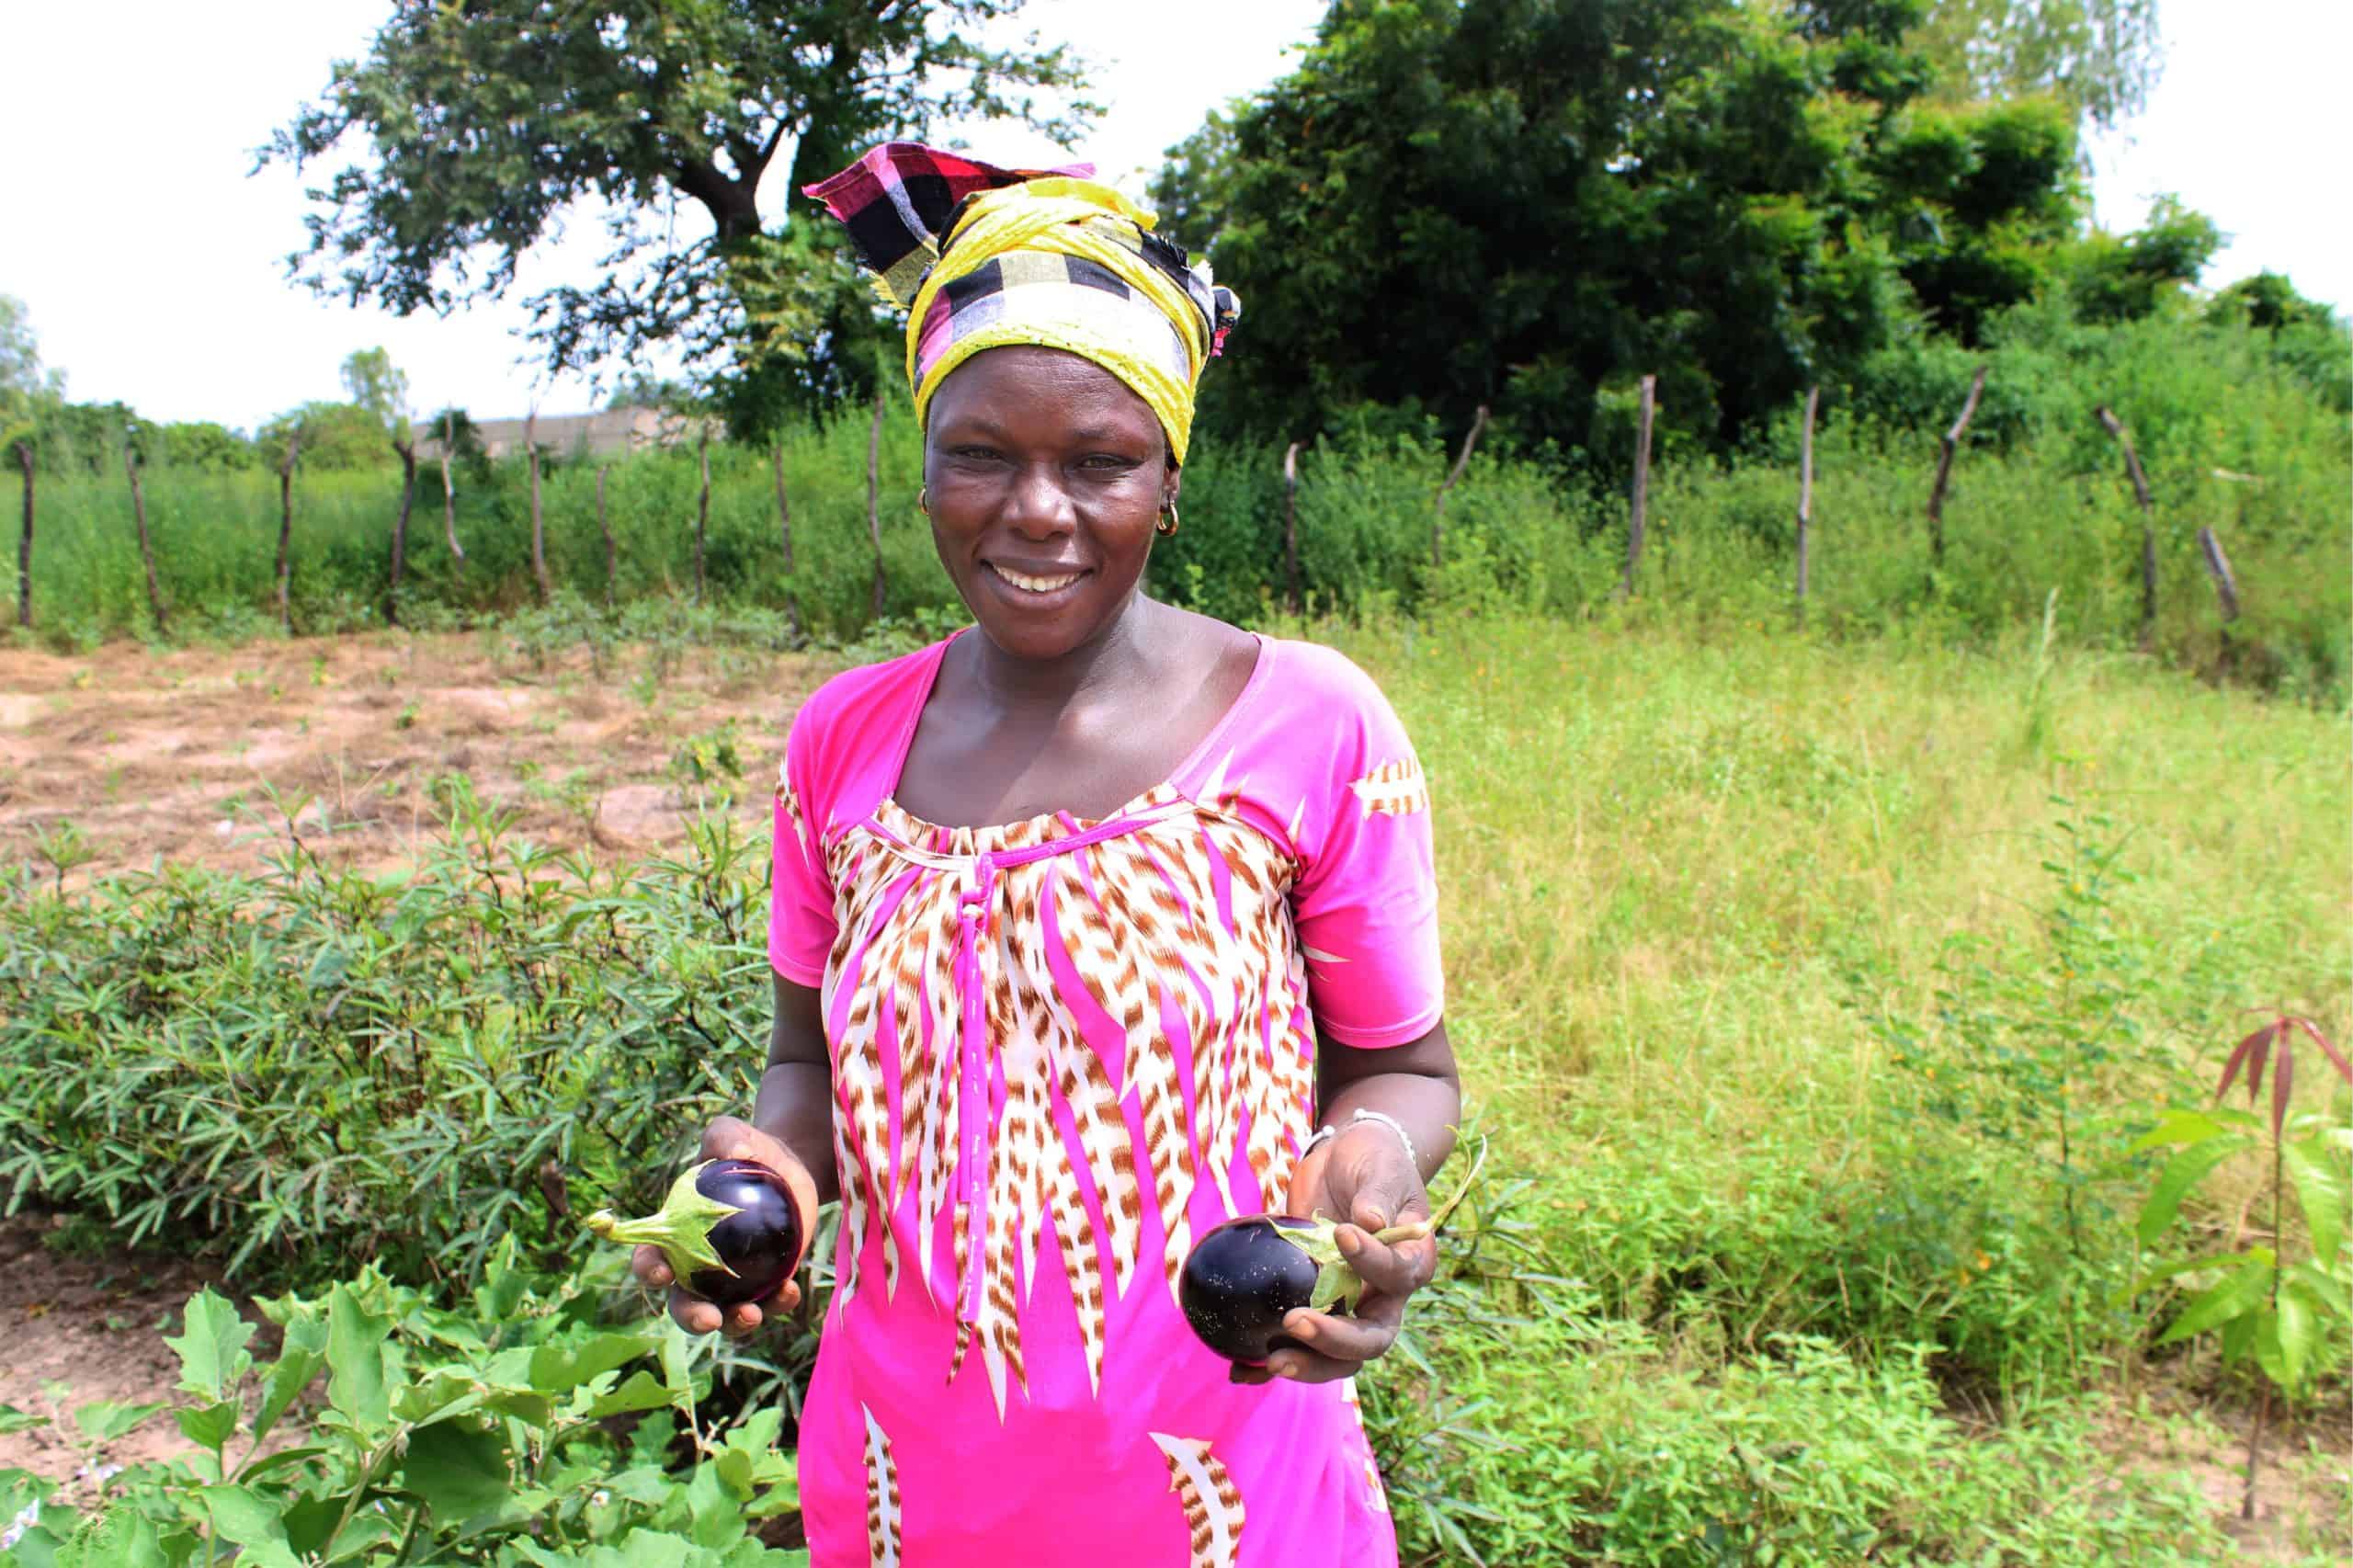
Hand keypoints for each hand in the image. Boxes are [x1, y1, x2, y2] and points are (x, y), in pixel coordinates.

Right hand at [629, 1116, 818, 1339]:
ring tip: (751, 1315)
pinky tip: (790, 1291)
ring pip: (724, 1316)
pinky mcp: (764, 1283)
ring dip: (733, 1323)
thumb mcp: (734, 1136)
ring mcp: (731, 1281)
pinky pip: (767, 1303)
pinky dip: (776, 1304)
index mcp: (674, 1234)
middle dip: (690, 1317)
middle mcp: (696, 1266)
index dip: (648, 1269)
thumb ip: (724, 1137)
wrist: (788, 1167)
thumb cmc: (748, 1150)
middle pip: (682, 1303)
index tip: (660, 1273)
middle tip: (708, 1319)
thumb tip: (733, 1154)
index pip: (651, 1257)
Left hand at [1236, 1121, 1436, 1385]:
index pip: (1396, 1276)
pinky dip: (1270, 1365)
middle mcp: (1384, 1296)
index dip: (1371, 1263)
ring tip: (1272, 1360)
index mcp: (1411, 1262)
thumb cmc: (1372, 1161)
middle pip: (1371, 1338)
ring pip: (1338, 1355)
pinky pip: (1300, 1346)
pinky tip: (1242, 1372)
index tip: (1341, 1233)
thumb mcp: (1380, 1167)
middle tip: (1296, 1323)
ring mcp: (1348, 1305)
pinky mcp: (1316, 1304)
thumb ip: (1376, 1193)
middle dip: (1335, 1339)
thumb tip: (1371, 1222)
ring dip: (1308, 1363)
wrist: (1347, 1162)